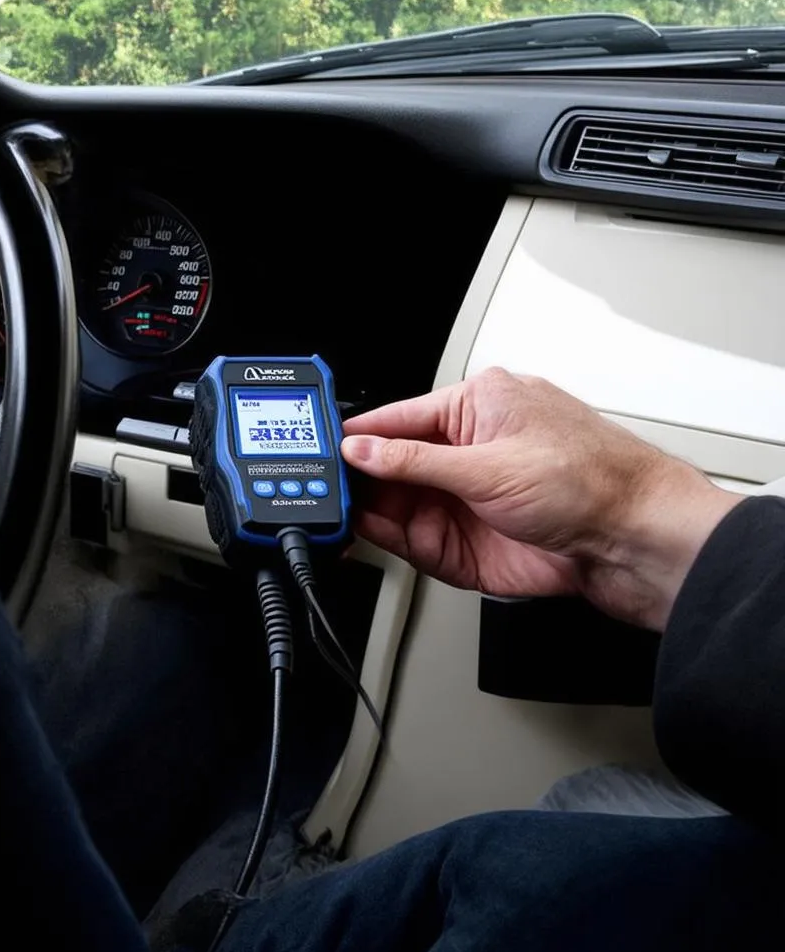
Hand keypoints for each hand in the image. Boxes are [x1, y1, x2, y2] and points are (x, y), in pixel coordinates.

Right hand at [340, 368, 741, 630]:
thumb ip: (416, 462)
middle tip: (320, 485)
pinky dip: (386, 537)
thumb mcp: (489, 465)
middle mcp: (466, 452)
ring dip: (366, 507)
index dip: (358, 435)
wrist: (631, 544)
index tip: (321, 447)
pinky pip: (412, 538)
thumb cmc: (592, 481)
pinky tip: (364, 531)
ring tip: (333, 509)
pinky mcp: (464, 542)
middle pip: (391, 463)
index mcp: (476, 408)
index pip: (398, 419)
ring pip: (397, 503)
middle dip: (357, 476)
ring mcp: (464, 498)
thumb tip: (364, 449)